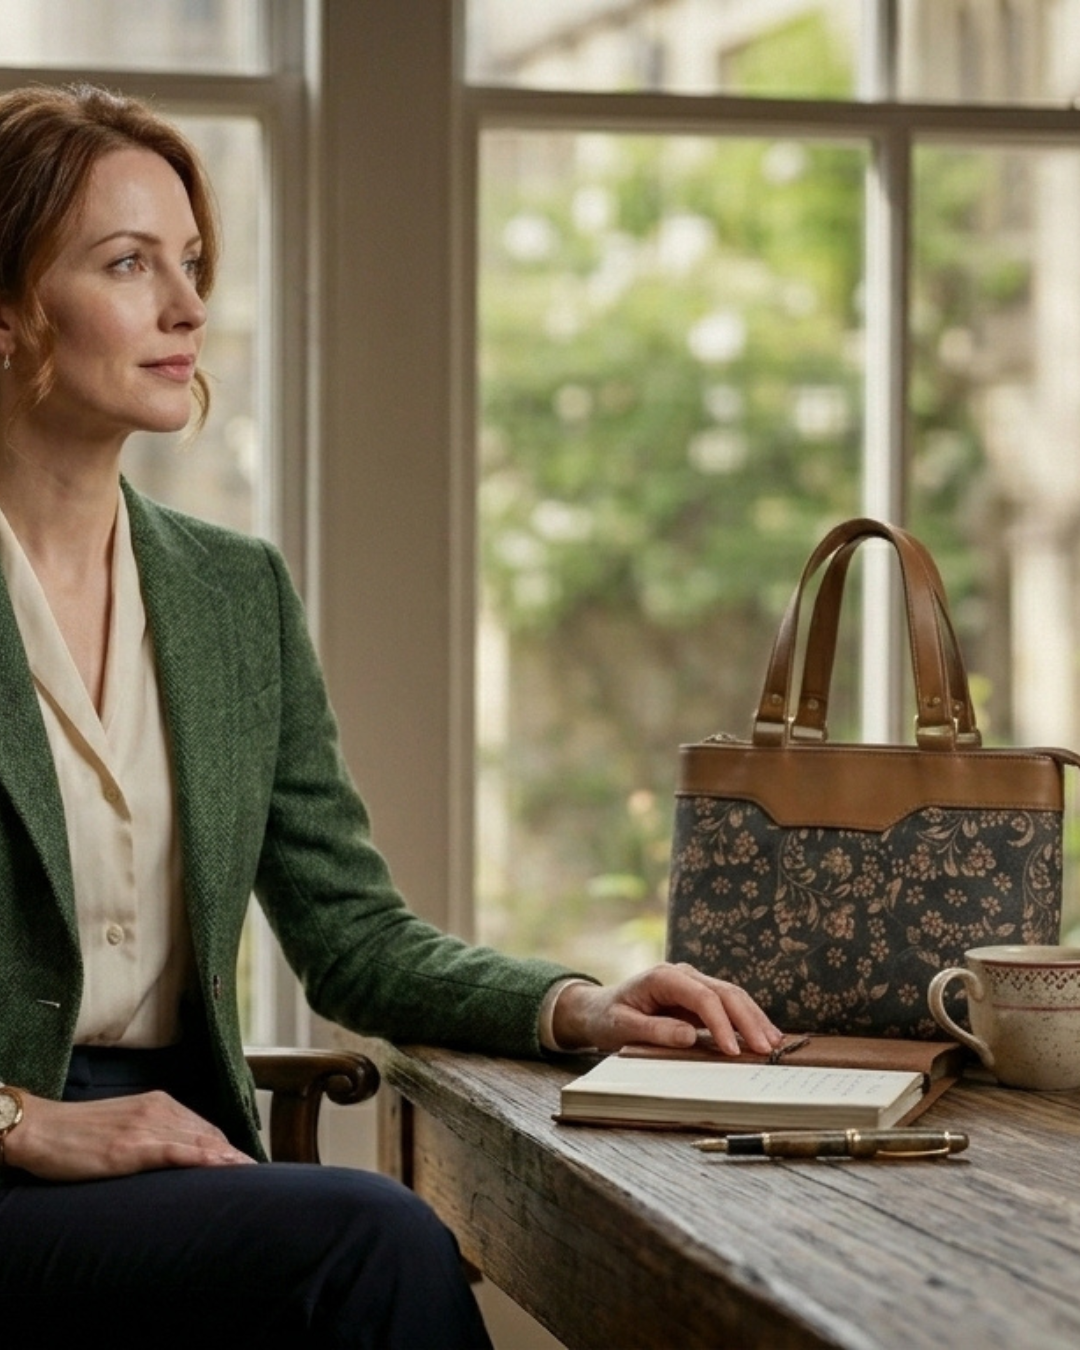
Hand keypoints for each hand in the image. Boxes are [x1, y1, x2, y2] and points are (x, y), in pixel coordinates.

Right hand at [5, 1090, 255, 1181]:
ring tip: (253, 1175)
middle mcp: (158, 1109)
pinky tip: (226, 1167)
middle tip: (259, 1174)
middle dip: (235, 1155)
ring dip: (230, 1159)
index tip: (246, 1164)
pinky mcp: (132, 1146)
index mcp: (158, 1103)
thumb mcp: (122, 1127)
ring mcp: (147, 1127)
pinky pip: (179, 1151)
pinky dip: (206, 1158)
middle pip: (209, 1134)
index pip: (204, 1127)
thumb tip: (175, 1155)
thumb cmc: (76, 1134)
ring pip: (201, 1141)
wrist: (39, 1130)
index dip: (227, 1147)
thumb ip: (151, 1134)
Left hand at [551, 963, 783, 1056]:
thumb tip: (691, 1036)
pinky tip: (764, 1033)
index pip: (703, 997)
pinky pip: (728, 1005)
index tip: (732, 1050)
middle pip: (725, 992)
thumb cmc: (608, 1017)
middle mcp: (683, 975)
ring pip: (733, 995)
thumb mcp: (623, 1027)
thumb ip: (655, 1030)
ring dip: (754, 1018)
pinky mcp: (699, 997)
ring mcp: (693, 984)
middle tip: (765, 1048)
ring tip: (773, 1043)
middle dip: (748, 1020)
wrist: (598, 1008)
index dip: (721, 1023)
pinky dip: (747, 1019)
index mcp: (663, 978)